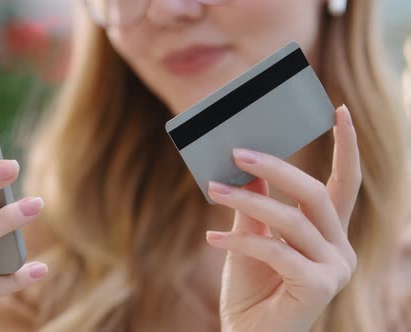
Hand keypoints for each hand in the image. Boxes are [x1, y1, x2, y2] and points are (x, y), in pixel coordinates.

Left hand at [206, 105, 359, 331]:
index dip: (346, 147)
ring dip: (248, 201)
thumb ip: (256, 201)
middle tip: (236, 150)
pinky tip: (213, 238)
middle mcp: (340, 249)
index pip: (344, 184)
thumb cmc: (250, 287)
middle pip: (314, 193)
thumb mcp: (251, 235)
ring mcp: (334, 269)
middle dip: (276, 167)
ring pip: (291, 219)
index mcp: (329, 233)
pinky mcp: (319, 287)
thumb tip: (249, 160)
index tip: (339, 110)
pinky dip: (241, 241)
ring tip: (213, 188)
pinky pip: (275, 250)